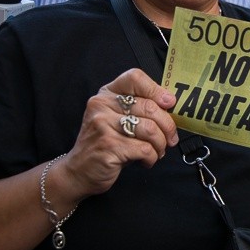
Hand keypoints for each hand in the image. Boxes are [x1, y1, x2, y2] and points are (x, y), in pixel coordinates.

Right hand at [61, 68, 178, 197]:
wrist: (79, 171)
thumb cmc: (106, 144)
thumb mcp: (118, 119)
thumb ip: (139, 108)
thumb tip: (170, 105)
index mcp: (106, 94)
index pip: (134, 78)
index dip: (156, 89)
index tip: (169, 103)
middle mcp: (102, 106)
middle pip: (149, 107)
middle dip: (167, 126)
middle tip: (170, 138)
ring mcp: (103, 125)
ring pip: (150, 129)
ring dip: (160, 144)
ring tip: (158, 151)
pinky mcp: (108, 146)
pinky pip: (144, 149)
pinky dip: (152, 157)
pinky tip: (146, 160)